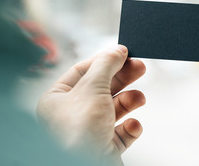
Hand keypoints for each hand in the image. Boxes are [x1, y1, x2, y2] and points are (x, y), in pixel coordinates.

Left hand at [37, 45, 145, 164]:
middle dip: (122, 78)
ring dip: (129, 101)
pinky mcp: (104, 148)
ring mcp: (89, 132)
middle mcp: (71, 115)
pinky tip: (133, 126)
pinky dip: (130, 128)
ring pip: (114, 109)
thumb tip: (118, 50)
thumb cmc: (79, 133)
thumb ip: (106, 65)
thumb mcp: (93, 88)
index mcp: (57, 100)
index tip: (124, 53)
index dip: (104, 60)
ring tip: (140, 98)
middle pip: (102, 88)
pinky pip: (120, 133)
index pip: (82, 71)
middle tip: (140, 67)